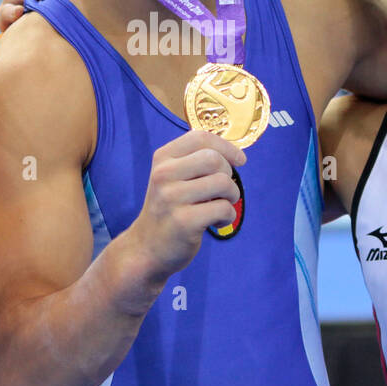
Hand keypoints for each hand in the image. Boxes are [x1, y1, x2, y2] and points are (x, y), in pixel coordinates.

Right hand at [128, 130, 245, 276]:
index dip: (226, 147)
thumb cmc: (168, 210)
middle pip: (214, 159)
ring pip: (222, 183)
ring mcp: (172, 198)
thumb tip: (236, 154)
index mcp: (163, 158)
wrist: (146, 248)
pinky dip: (228, 216)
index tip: (240, 160)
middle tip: (223, 191)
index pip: (200, 137)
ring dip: (232, 196)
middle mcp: (164, 174)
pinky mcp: (184, 221)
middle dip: (228, 175)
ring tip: (221, 207)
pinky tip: (217, 223)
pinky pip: (223, 209)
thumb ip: (196, 161)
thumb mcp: (172, 178)